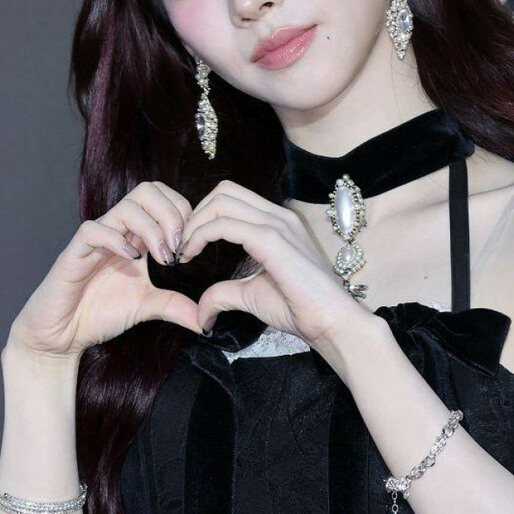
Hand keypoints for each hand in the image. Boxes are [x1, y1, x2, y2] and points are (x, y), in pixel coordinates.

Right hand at [9, 183, 202, 358]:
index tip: (191, 246)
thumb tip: (205, 319)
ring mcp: (96, 239)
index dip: (183, 214)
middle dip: (172, 214)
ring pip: (127, 206)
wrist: (63, 334)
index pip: (163, 199)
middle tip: (180, 247)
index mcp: (135, 236)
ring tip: (163, 258)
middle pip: (148, 191)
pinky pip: (94, 230)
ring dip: (152, 229)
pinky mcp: (74, 252)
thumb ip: (175, 306)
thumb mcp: (146, 307)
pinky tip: (132, 260)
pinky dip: (117, 240)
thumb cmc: (99, 314)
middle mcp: (118, 230)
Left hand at [180, 181, 368, 349]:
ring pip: (221, 201)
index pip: (232, 199)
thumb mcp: (251, 295)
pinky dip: (201, 236)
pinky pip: (224, 224)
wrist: (330, 322)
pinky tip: (192, 255)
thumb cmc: (300, 309)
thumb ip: (225, 293)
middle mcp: (278, 216)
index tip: (189, 246)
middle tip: (183, 245)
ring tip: (185, 250)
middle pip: (224, 191)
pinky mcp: (272, 240)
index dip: (204, 216)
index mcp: (277, 223)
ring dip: (194, 223)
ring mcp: (277, 224)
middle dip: (195, 214)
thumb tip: (201, 312)